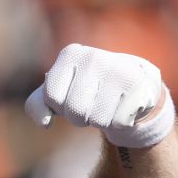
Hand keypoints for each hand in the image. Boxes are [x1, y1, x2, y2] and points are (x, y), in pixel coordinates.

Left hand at [24, 43, 174, 147]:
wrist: (133, 84)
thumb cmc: (88, 89)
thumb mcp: (58, 92)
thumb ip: (38, 105)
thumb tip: (45, 123)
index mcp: (70, 54)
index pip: (52, 97)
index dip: (60, 106)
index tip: (72, 95)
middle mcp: (93, 57)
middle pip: (74, 110)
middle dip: (80, 116)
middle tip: (92, 103)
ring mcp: (117, 69)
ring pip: (97, 119)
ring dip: (100, 121)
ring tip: (108, 104)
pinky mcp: (138, 85)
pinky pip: (119, 122)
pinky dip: (120, 122)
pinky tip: (124, 105)